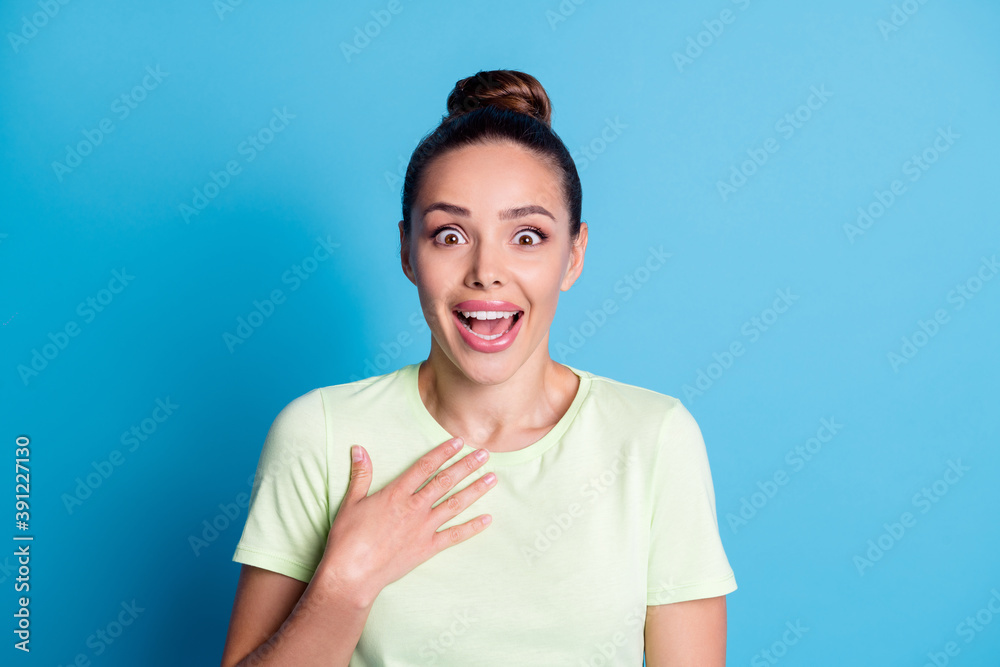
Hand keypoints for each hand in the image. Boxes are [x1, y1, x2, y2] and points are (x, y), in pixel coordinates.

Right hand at [316, 437, 495, 605]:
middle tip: (484, 453)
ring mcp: (423, 529)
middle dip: (466, 465)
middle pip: (445, 481)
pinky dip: (472, 528)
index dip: (443, 452)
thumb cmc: (347, 539)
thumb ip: (360, 474)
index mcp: (396, 494)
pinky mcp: (427, 548)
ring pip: (454, 505)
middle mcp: (414, 508)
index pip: (425, 467)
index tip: (458, 441)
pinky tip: (487, 519)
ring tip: (492, 478)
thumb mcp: (350, 502)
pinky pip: (454, 536)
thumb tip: (359, 448)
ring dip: (475, 490)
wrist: (352, 574)